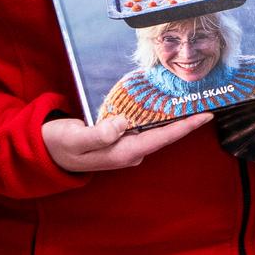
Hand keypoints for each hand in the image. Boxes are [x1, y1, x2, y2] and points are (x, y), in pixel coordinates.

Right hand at [42, 110, 208, 174]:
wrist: (47, 151)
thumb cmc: (60, 144)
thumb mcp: (76, 138)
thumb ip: (99, 133)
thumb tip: (123, 123)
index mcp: (124, 153)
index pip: (161, 138)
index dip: (185, 127)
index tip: (206, 115)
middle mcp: (131, 151)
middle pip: (166, 134)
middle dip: (187, 120)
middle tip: (207, 103)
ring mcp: (127, 146)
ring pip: (157, 130)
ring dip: (175, 117)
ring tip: (194, 101)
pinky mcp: (121, 138)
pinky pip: (145, 126)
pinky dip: (158, 115)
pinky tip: (167, 104)